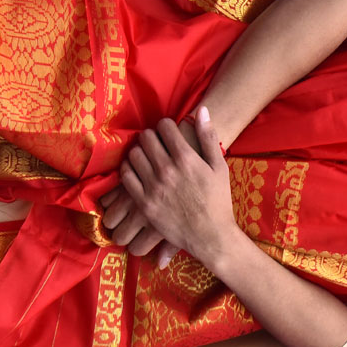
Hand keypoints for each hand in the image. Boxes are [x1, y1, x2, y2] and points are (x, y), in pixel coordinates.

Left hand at [114, 108, 243, 272]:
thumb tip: (201, 110)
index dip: (166, 126)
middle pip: (146, 138)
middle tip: (156, 143)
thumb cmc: (218, 201)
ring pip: (134, 154)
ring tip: (147, 157)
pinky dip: (129, 169)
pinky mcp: (144, 202)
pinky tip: (138, 171)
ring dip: (139, 151)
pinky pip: (126, 176)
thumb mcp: (220, 167)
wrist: (211, 235)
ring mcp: (153, 187)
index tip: (168, 132)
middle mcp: (167, 170)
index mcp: (186, 158)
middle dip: (151, 137)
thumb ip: (209, 137)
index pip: (164, 126)